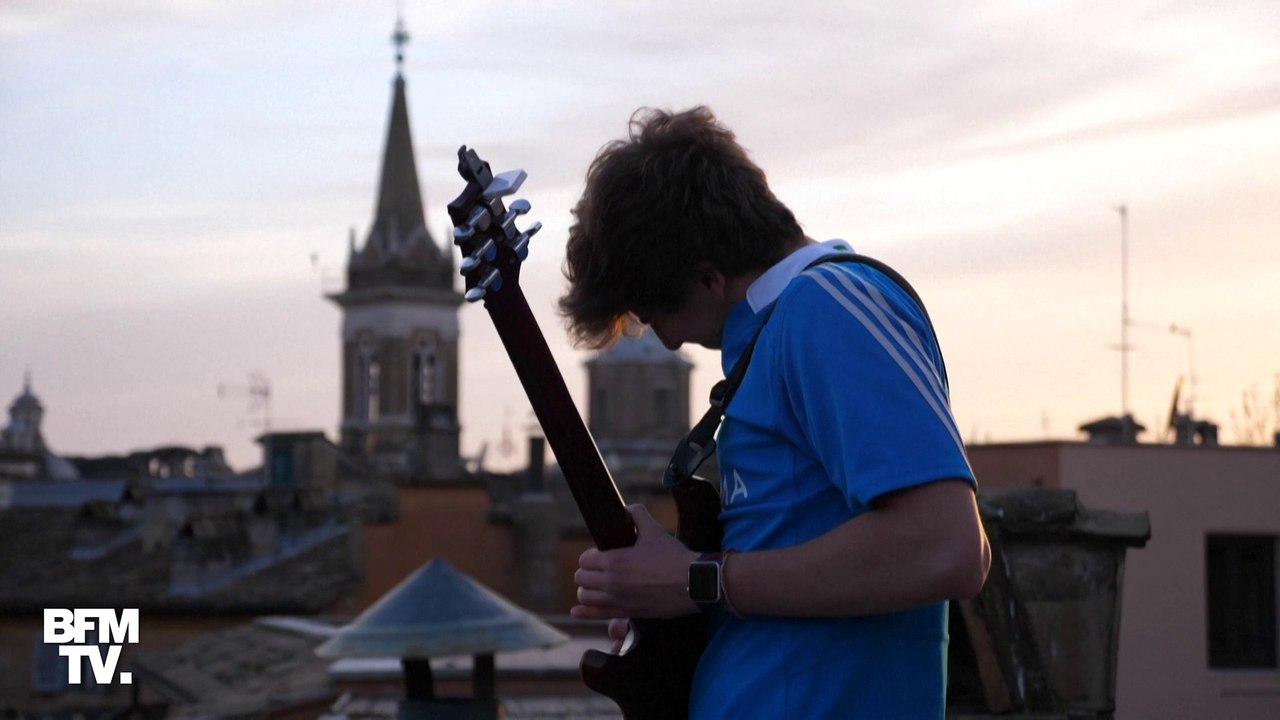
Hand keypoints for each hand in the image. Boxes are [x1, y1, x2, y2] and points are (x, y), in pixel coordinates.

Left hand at [571, 504, 699, 619]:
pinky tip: (576, 611)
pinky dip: (584, 612)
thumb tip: (628, 508)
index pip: (585, 560)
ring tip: (594, 586)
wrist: (692, 583)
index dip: (591, 556)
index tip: (599, 555)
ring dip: (587, 590)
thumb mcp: (654, 530)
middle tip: (598, 569)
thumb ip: (637, 515)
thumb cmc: (673, 557)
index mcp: (614, 560)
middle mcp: (611, 582)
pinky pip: (597, 616)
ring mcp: (617, 600)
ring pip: (586, 597)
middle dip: (587, 572)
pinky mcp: (627, 613)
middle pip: (581, 578)